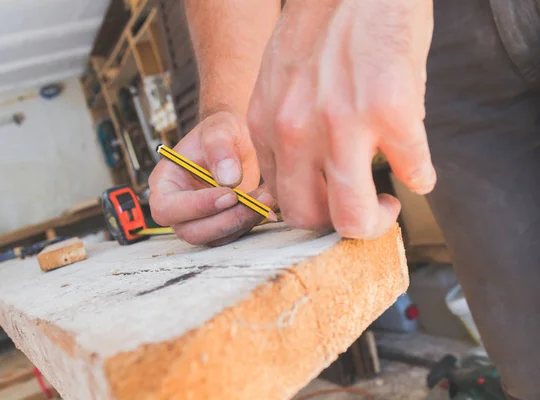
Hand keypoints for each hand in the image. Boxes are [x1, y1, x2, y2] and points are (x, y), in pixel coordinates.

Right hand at [148, 111, 275, 245]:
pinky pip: (232, 235)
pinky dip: (251, 222)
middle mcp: (177, 207)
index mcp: (164, 182)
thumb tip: (228, 179)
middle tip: (254, 201)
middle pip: (191, 232)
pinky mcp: (219, 226)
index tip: (230, 194)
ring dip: (243, 222)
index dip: (197, 206)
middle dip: (226, 220)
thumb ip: (219, 148)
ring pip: (215, 238)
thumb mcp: (219, 129)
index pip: (167, 208)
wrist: (237, 140)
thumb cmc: (221, 132)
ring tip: (266, 196)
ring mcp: (198, 220)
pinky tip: (266, 202)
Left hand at [247, 0, 434, 238]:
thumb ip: (286, 130)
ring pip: (351, 217)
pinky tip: (419, 166)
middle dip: (335, 227)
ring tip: (386, 205)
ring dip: (375, 222)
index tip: (329, 202)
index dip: (309, 209)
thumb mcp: (281, 84)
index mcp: (267, 124)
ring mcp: (342, 125)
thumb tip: (311, 174)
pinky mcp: (392, 114)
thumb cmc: (322, 27)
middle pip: (307, 218)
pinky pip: (413, 173)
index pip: (278, 197)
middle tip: (358, 214)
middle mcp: (296, 131)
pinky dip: (420, 176)